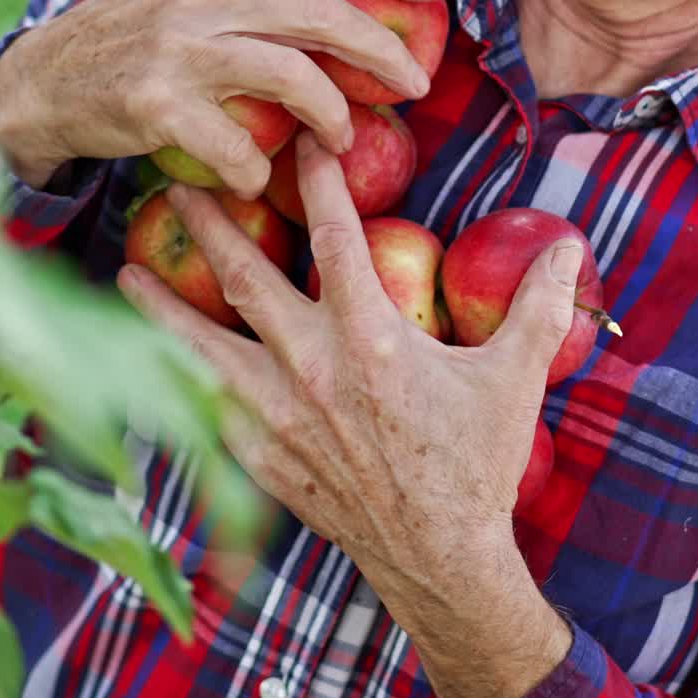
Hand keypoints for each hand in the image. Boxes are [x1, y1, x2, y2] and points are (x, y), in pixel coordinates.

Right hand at [0, 0, 442, 190]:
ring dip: (333, 116)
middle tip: (416, 84)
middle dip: (383, 50)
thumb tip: (335, 5)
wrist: (39, 82)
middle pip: (322, 14)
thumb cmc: (130, 42)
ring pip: (293, 76)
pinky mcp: (157, 103)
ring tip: (341, 142)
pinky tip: (257, 179)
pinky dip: (258, 170)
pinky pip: (237, 145)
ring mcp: (180, 48)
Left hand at [115, 130, 581, 587]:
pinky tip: (149, 361)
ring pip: (201, 344)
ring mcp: (277, 415)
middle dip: (209, 223)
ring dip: (162, 303)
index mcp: (372, 338)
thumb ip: (541, 306)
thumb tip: (571, 245)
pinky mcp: (259, 456)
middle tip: (177, 180)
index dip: (319, 179)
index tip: (303, 137)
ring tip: (126, 269)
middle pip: (244, 277)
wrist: (439, 560)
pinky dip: (175, 378)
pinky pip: (204, 407)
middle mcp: (311, 367)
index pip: (337, 237)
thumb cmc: (476, 463)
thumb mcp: (516, 379)